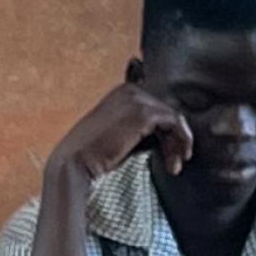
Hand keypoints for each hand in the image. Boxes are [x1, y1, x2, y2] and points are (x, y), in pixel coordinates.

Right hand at [47, 81, 191, 187]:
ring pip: (173, 118)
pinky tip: (177, 158)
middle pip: (166, 112)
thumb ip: (138, 129)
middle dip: (173, 139)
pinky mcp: (144, 113)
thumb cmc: (91, 156)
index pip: (155, 108)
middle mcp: (130, 90)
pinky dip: (181, 140)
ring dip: (178, 143)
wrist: (74, 164)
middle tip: (174, 162)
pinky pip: (174, 123)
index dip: (165, 132)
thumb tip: (164, 137)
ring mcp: (137, 100)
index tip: (167, 152)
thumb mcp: (116, 134)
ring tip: (175, 164)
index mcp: (122, 93)